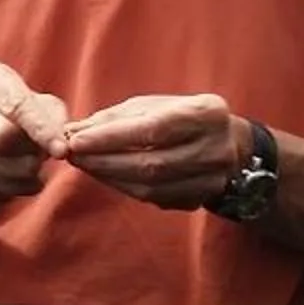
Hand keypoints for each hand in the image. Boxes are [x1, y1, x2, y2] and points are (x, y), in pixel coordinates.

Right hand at [0, 61, 69, 201]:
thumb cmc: (29, 115)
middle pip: (1, 137)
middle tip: (44, 153)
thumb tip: (59, 145)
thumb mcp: (47, 106)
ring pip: (0, 166)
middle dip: (30, 152)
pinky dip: (19, 186)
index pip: (17, 106)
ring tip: (34, 162)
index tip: (61, 150)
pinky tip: (23, 176)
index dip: (41, 130)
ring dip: (28, 171)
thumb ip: (55, 119)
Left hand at [60, 93, 247, 210]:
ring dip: (109, 176)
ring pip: (151, 186)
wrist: (231, 145)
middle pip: (151, 163)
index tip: (76, 140)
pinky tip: (105, 175)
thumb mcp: (155, 105)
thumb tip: (73, 131)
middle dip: (104, 160)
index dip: (111, 138)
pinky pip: (155, 199)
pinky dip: (124, 187)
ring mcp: (213, 179)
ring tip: (83, 164)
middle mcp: (217, 148)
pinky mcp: (201, 199)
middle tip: (71, 155)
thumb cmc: (183, 118)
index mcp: (208, 114)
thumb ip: (115, 117)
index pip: (153, 129)